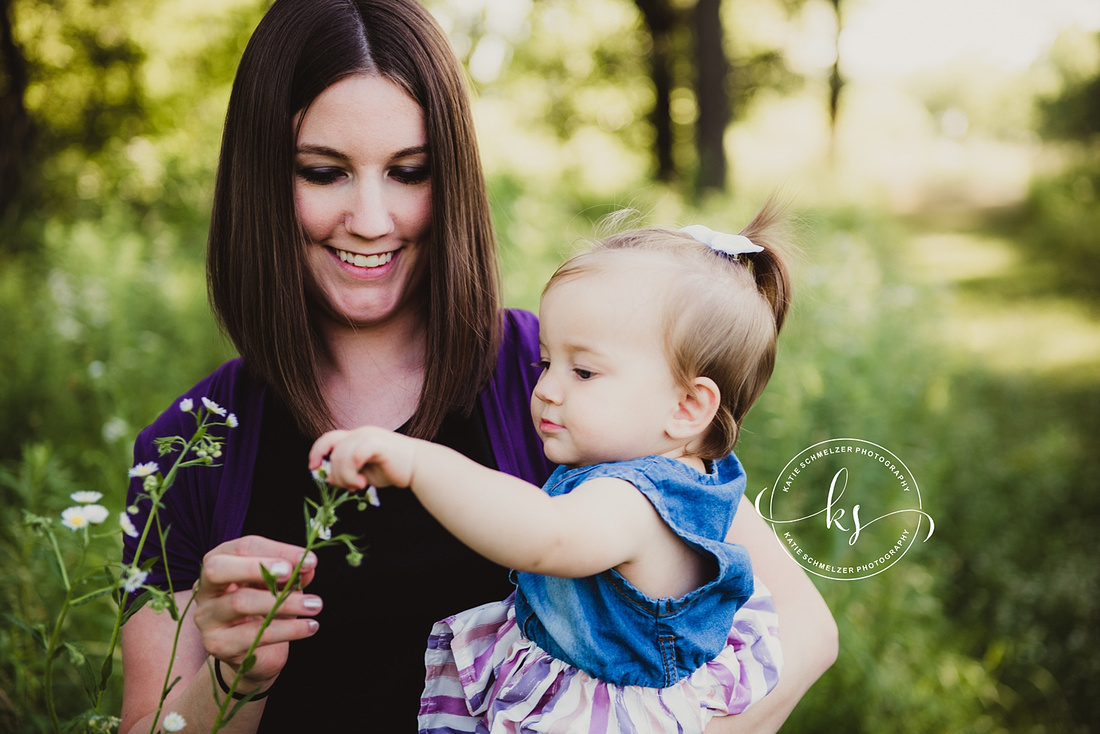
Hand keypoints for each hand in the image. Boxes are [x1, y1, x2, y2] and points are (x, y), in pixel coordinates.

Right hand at [191, 536, 321, 690]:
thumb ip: (291, 574)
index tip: (309, 560)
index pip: (242, 547)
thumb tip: (308, 566)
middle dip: (256, 567)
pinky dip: (288, 629)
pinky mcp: (218, 644)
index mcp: (218, 563)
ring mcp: (207, 618)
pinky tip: (310, 626)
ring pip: (240, 602)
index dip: (277, 550)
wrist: (254, 651)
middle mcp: (205, 589)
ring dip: (284, 602)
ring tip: (315, 605)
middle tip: (291, 573)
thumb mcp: (278, 585)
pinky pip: (254, 634)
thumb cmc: (265, 608)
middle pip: (217, 569)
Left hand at [309, 426, 416, 490]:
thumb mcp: (364, 473)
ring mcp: (368, 435)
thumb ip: (346, 472)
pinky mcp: (376, 443)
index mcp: (357, 436)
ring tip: (359, 486)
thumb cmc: (394, 469)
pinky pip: (354, 456)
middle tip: (351, 487)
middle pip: (334, 452)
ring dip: (345, 477)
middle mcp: (360, 432)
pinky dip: (353, 472)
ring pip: (341, 456)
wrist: (419, 467)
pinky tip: (364, 482)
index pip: (329, 439)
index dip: (317, 451)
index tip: (312, 467)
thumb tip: (327, 476)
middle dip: (337, 474)